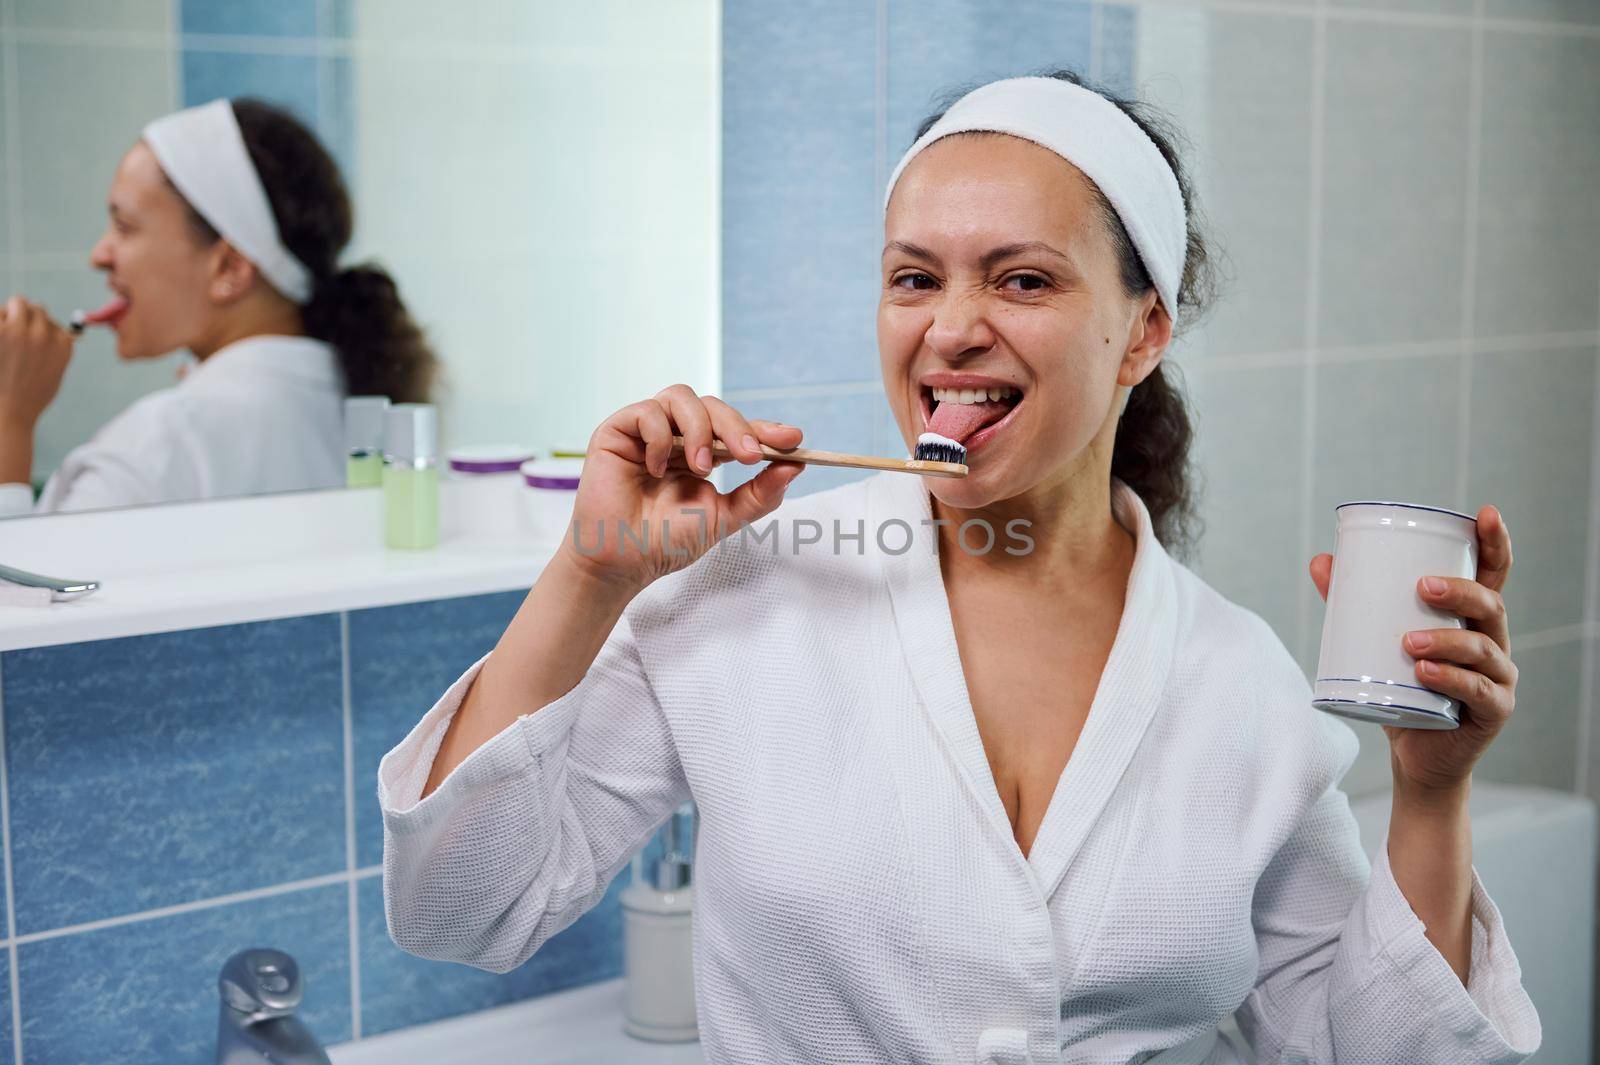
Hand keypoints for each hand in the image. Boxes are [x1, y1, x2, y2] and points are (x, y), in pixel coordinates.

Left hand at [0, 296, 73, 427]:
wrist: (6, 413)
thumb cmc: (27, 399)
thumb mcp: (53, 375)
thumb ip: (56, 351)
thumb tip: (61, 332)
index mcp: (62, 345)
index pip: (53, 323)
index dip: (39, 333)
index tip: (28, 348)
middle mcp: (43, 334)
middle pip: (36, 308)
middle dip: (24, 317)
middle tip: (10, 339)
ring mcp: (18, 330)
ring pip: (18, 303)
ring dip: (8, 315)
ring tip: (2, 340)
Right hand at [561, 383, 805, 590]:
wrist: (623, 562)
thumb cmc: (665, 542)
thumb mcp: (723, 517)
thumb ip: (758, 494)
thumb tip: (795, 467)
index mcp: (701, 453)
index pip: (735, 429)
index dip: (764, 429)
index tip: (793, 440)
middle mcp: (675, 437)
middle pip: (712, 406)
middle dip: (736, 427)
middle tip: (749, 456)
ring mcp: (646, 432)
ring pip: (681, 398)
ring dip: (699, 429)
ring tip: (701, 468)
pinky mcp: (617, 432)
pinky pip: (647, 412)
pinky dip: (660, 437)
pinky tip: (658, 469)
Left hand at [1309, 505, 1516, 796]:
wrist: (1415, 757)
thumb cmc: (1401, 691)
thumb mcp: (1376, 644)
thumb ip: (1352, 603)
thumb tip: (1320, 560)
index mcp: (1471, 618)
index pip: (1491, 574)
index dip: (1495, 544)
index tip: (1487, 513)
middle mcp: (1492, 641)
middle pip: (1491, 604)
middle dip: (1460, 591)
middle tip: (1423, 587)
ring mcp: (1498, 677)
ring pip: (1483, 648)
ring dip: (1446, 640)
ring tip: (1407, 642)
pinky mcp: (1494, 711)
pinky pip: (1478, 691)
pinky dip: (1451, 679)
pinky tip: (1425, 673)